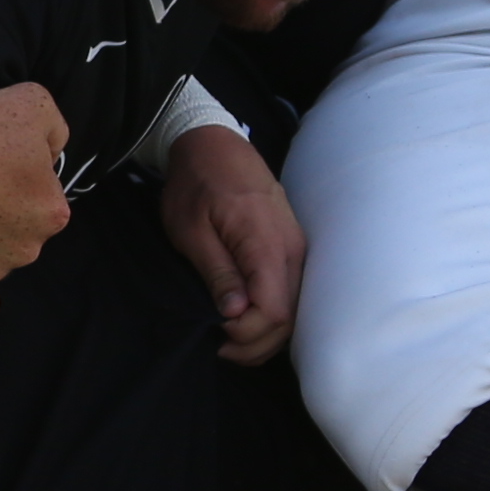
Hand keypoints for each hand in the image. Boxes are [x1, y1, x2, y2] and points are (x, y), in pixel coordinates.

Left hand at [155, 124, 303, 366]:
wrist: (213, 143)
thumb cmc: (195, 183)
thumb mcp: (191, 230)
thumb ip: (217, 272)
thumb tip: (236, 313)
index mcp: (266, 244)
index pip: (274, 312)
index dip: (246, 335)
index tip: (215, 331)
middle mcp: (293, 249)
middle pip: (290, 318)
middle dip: (256, 343)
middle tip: (220, 347)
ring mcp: (297, 247)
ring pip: (295, 309)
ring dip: (265, 333)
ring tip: (230, 337)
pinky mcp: (292, 246)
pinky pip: (291, 292)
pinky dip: (272, 314)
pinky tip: (245, 317)